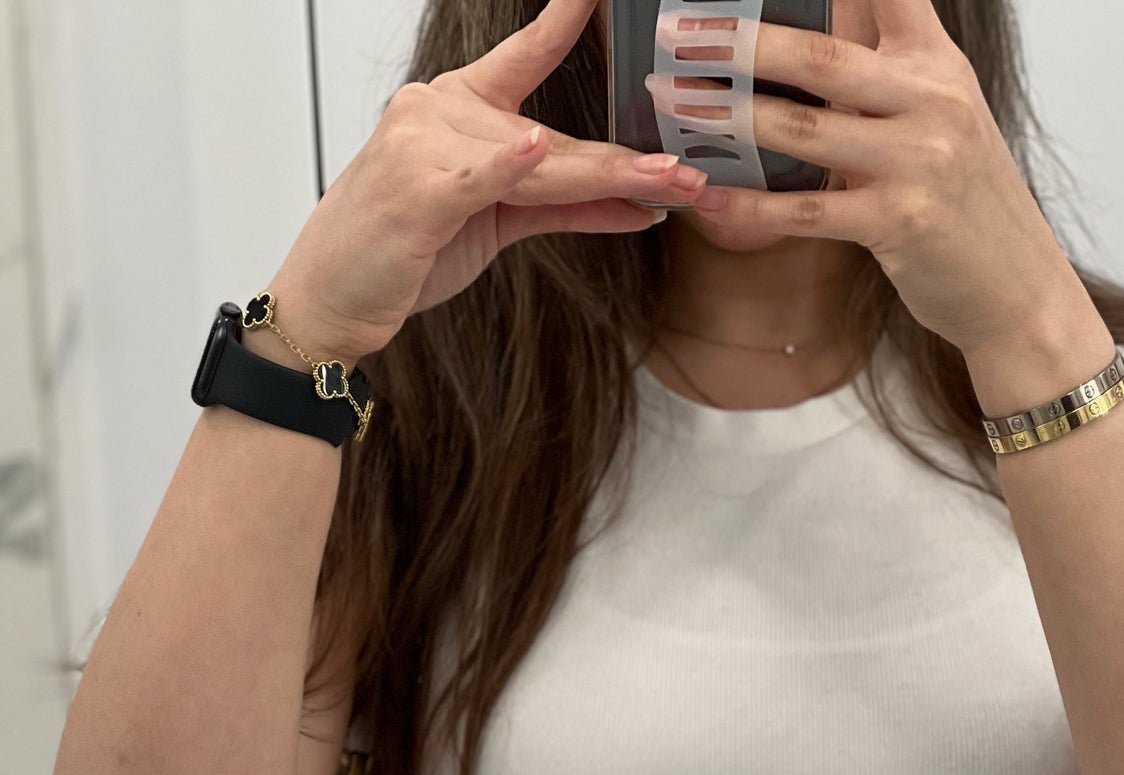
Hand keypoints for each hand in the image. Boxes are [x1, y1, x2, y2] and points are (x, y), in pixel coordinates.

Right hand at [262, 0, 712, 366]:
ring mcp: (424, 144)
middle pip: (553, 137)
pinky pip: (475, 175)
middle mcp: (439, 111)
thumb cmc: (404, 253)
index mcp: (455, 108)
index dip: (564, 20)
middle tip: (689, 172)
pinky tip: (533, 147)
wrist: (335, 298)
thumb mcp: (498, 227)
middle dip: (625, 160)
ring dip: (605, 179)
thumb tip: (640, 204)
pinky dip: (505, 165)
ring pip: (535, 163)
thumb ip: (566, 206)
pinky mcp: (416, 190)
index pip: (524, 57)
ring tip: (667, 186)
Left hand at [648, 0, 1083, 355]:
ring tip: (670, 100)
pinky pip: (805, 212)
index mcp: (937, 62)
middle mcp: (932, 100)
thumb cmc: (965, 203)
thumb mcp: (939, 118)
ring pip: (803, 126)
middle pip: (820, 52)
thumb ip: (883, 74)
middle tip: (677, 29)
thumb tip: (808, 39)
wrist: (1017, 288)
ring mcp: (916, 162)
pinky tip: (705, 195)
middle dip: (739, 40)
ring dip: (726, 114)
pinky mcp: (898, 225)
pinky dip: (749, 204)